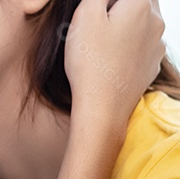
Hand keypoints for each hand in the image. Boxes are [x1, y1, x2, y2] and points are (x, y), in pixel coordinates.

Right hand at [64, 0, 164, 118]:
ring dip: (124, 26)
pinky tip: (112, 59)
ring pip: (143, 23)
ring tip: (101, 44)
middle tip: (96, 26)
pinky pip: (142, 45)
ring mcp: (157, 44)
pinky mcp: (152, 63)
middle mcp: (156, 21)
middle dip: (118, 9)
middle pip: (140, 3)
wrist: (103, 106)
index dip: (105, 3)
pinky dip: (128, 46)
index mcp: (140, 4)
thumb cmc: (90, 61)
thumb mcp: (85, 16)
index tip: (94, 12)